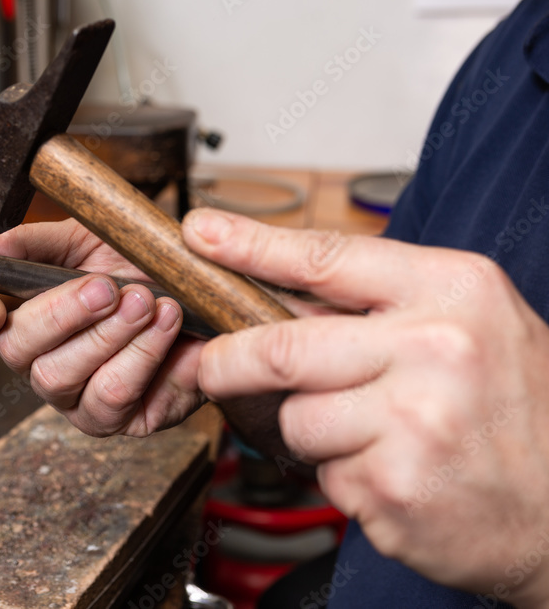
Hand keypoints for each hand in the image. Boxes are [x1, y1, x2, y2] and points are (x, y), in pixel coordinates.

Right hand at [0, 218, 207, 436]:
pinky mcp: (121, 421)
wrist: (205, 295)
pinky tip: (167, 325)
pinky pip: (116, 396)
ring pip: (63, 377)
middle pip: (18, 353)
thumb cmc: (138, 266)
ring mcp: (77, 400)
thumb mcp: (87, 240)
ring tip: (147, 301)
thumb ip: (34, 243)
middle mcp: (39, 365)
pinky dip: (144, 356)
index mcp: (20, 321)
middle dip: (61, 316)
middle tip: (104, 287)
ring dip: (108, 336)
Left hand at [183, 208, 548, 605]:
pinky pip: (324, 472)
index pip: (325, 258)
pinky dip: (344, 474)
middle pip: (282, 346)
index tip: (201, 234)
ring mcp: (413, 421)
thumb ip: (379, 305)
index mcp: (452, 290)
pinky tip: (394, 471)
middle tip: (214, 365)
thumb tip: (274, 293)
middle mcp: (434, 348)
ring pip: (296, 417)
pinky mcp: (393, 485)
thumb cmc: (518, 408)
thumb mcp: (469, 323)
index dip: (251, 245)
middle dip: (231, 360)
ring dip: (313, 430)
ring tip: (374, 434)